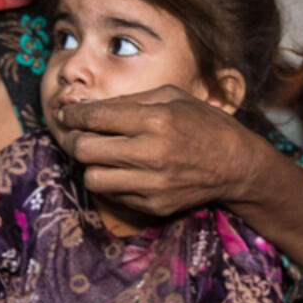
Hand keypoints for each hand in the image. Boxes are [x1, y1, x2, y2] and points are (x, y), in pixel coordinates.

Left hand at [57, 86, 254, 215]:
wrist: (235, 165)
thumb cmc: (202, 123)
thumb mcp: (170, 96)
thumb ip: (126, 101)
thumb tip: (83, 104)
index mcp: (156, 119)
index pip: (95, 118)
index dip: (72, 115)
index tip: (67, 114)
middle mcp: (152, 153)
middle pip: (84, 150)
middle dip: (73, 139)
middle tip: (76, 134)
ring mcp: (152, 184)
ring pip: (92, 178)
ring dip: (90, 164)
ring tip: (101, 155)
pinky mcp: (153, 206)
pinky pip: (112, 195)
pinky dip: (111, 181)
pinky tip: (122, 169)